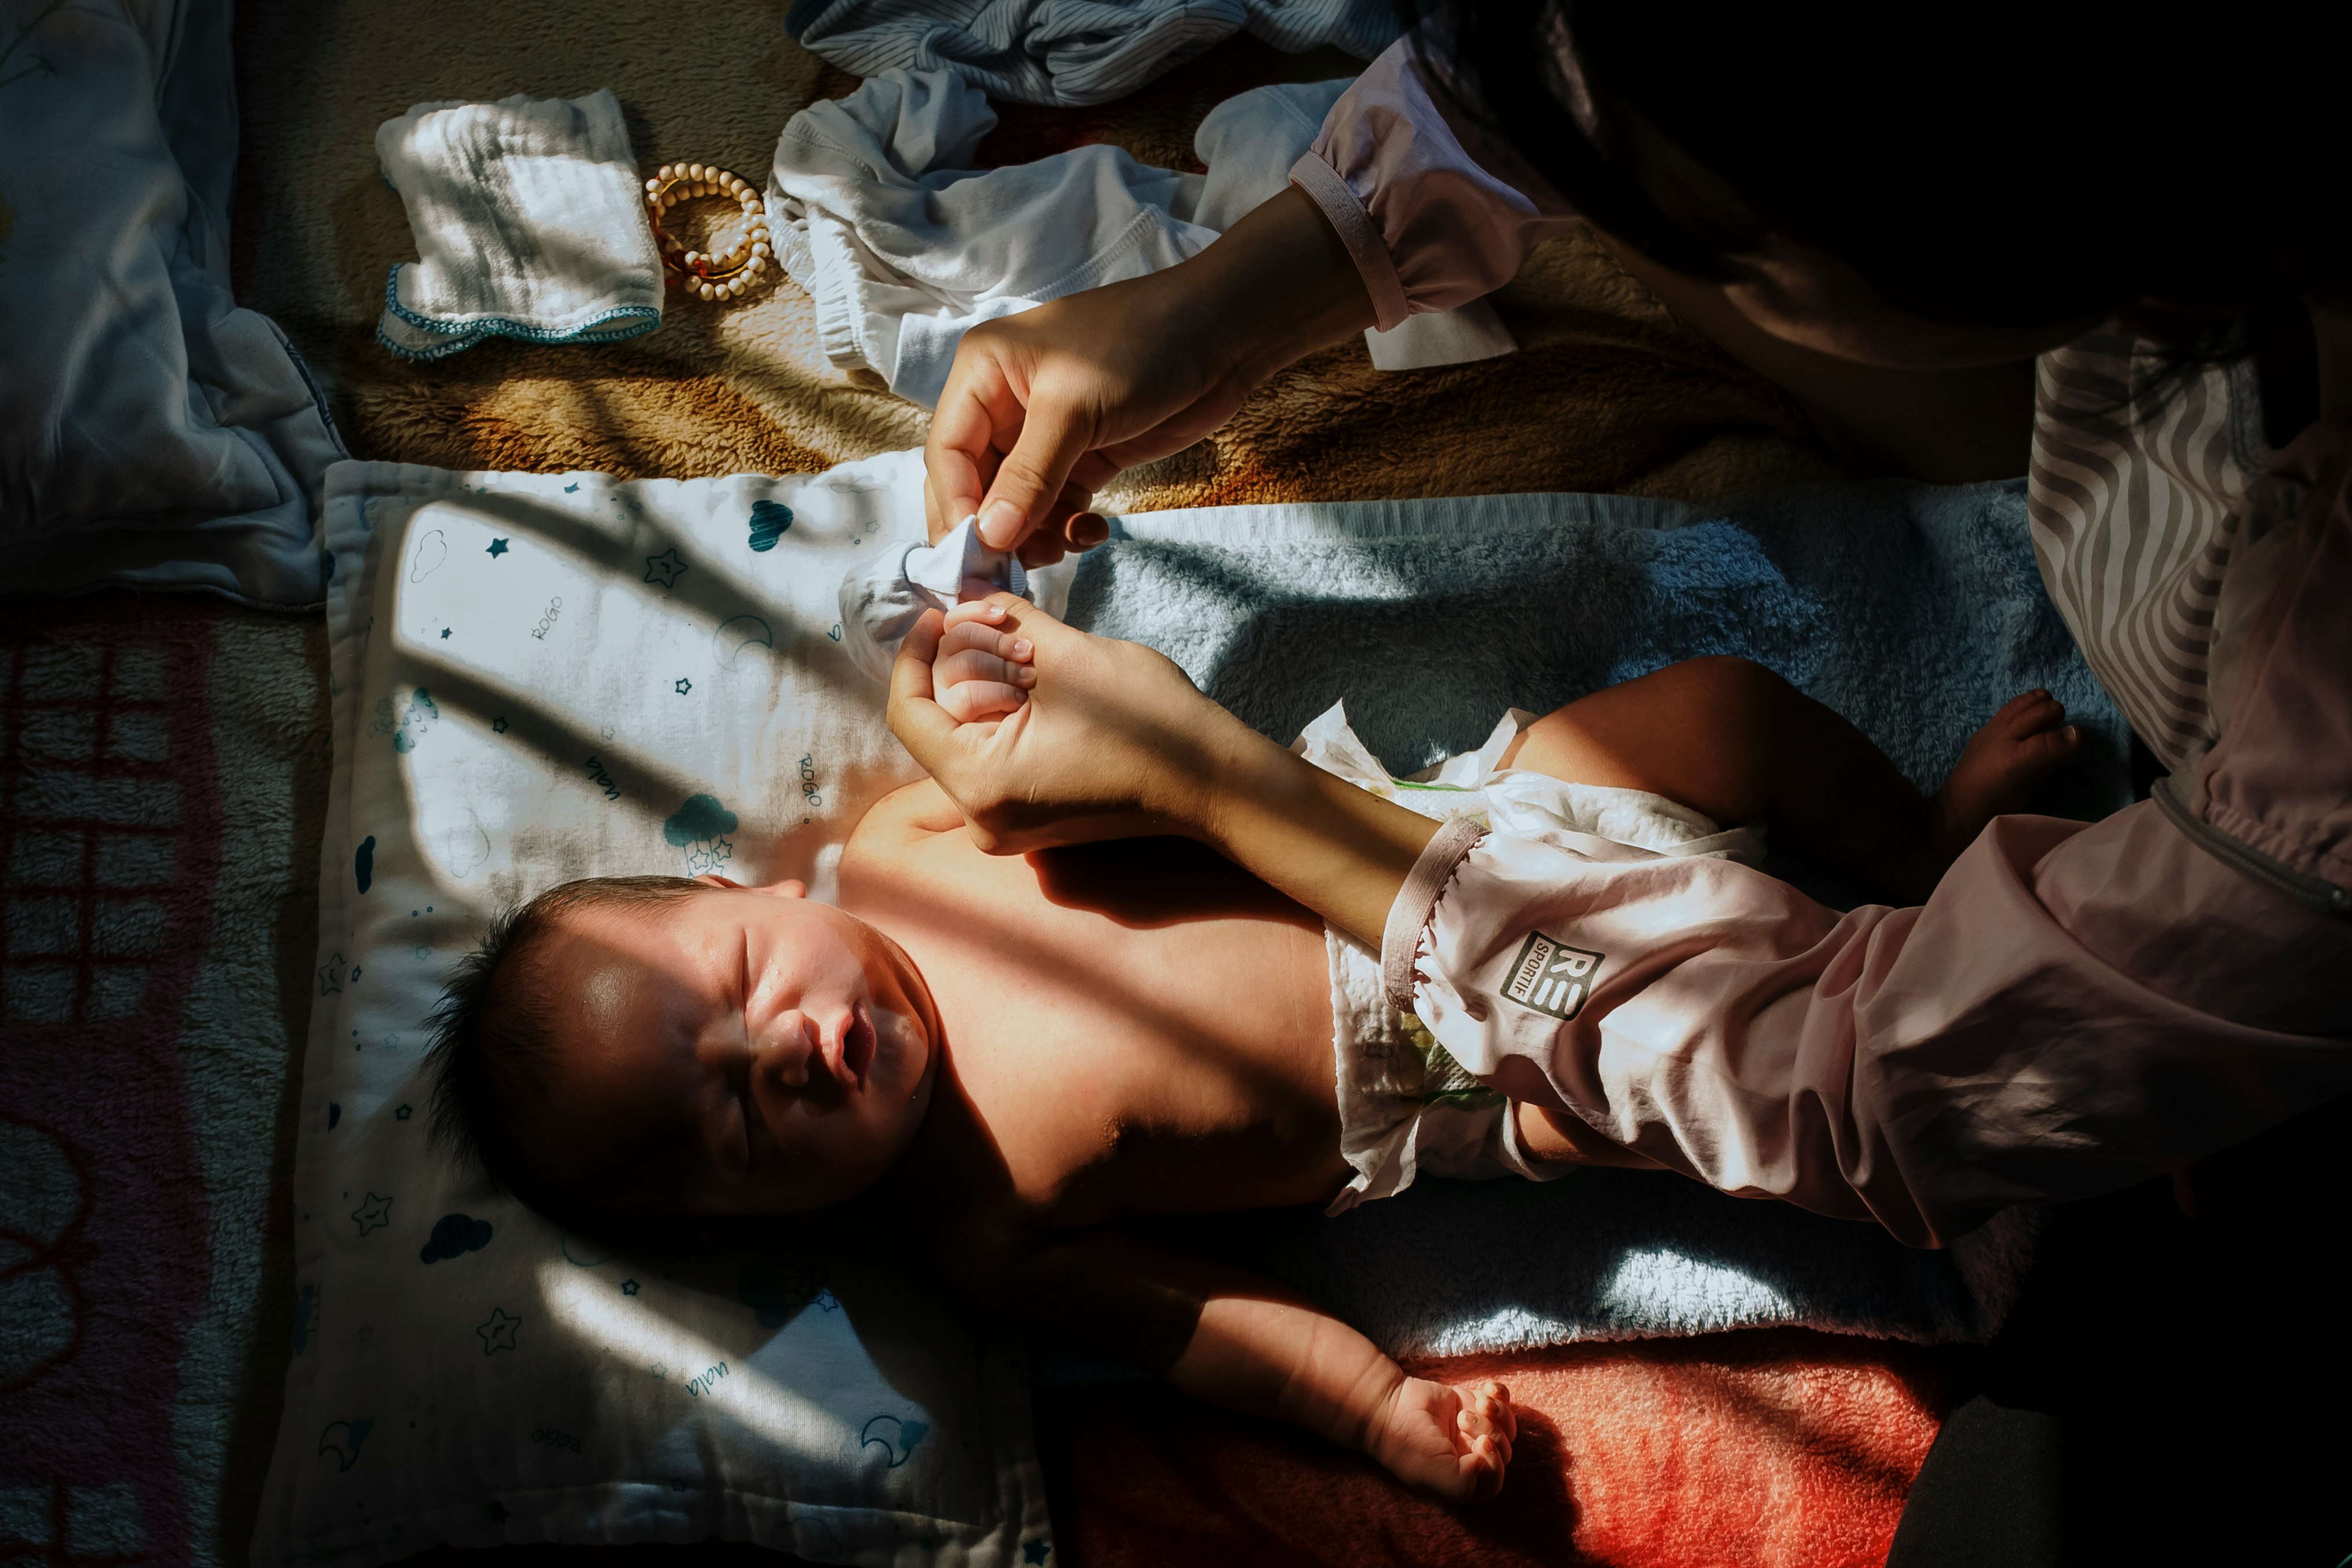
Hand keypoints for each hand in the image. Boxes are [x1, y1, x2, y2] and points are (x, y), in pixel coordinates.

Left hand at [887, 593, 1245, 852]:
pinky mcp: (1030, 822)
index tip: (938, 615)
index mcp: (981, 784)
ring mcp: (1006, 827)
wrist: (1214, 784)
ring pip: (967, 740)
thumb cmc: (1149, 723)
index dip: (916, 655)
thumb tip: (962, 601)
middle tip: (997, 620)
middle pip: (938, 726)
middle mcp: (982, 820)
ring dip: (985, 687)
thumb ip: (1000, 622)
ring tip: (1027, 650)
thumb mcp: (1066, 654)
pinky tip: (1038, 686)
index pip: (909, 714)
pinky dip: (1006, 716)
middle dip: (960, 665)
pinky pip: (994, 760)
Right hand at [922, 275, 1243, 564]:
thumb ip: (1029, 476)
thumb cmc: (1141, 345)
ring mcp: (1044, 434)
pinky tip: (1092, 534)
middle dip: (990, 531)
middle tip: (1006, 577)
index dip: (954, 508)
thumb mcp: (1075, 409)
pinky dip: (1066, 529)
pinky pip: (1056, 507)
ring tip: (1057, 553)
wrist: (1223, 333)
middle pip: (974, 485)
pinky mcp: (1084, 456)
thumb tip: (989, 537)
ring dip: (1030, 537)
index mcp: (983, 373)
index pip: (947, 453)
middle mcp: (1005, 404)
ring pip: (1015, 505)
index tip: (973, 558)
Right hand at [1366, 1377, 1517, 1502]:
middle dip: (1491, 1432)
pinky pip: (1501, 1402)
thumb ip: (1468, 1483)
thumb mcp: (1437, 1476)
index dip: (1495, 1462)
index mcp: (1462, 1482)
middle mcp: (1470, 1459)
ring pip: (1506, 1427)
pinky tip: (1487, 1389)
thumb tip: (1489, 1462)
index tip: (1481, 1442)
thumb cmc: (1410, 1446)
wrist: (1390, 1407)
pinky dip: (1499, 1394)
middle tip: (1464, 1420)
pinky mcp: (1472, 1405)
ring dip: (1497, 1413)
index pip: (1494, 1481)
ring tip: (1477, 1404)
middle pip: (1503, 1451)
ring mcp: (1473, 1432)